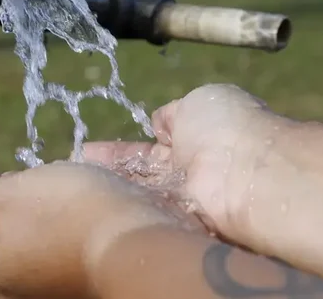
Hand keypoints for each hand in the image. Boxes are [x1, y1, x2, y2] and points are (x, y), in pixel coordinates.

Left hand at [0, 162, 199, 298]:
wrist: (138, 242)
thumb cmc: (61, 216)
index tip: (4, 177)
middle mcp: (19, 296)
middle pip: (6, 238)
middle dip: (18, 205)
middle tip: (39, 183)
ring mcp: (55, 291)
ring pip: (40, 239)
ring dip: (49, 213)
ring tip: (69, 192)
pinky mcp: (87, 282)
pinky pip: (71, 247)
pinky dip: (76, 226)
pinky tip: (89, 210)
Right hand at [84, 83, 287, 239]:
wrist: (248, 172)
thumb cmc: (226, 127)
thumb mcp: (198, 102)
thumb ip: (174, 114)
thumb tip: (159, 122)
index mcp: (196, 136)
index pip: (151, 145)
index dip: (122, 149)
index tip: (90, 149)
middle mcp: (188, 170)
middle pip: (140, 172)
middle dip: (110, 169)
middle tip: (75, 167)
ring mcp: (182, 198)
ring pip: (139, 191)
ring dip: (110, 186)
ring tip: (74, 182)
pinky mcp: (178, 221)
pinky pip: (145, 210)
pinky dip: (120, 204)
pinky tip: (90, 199)